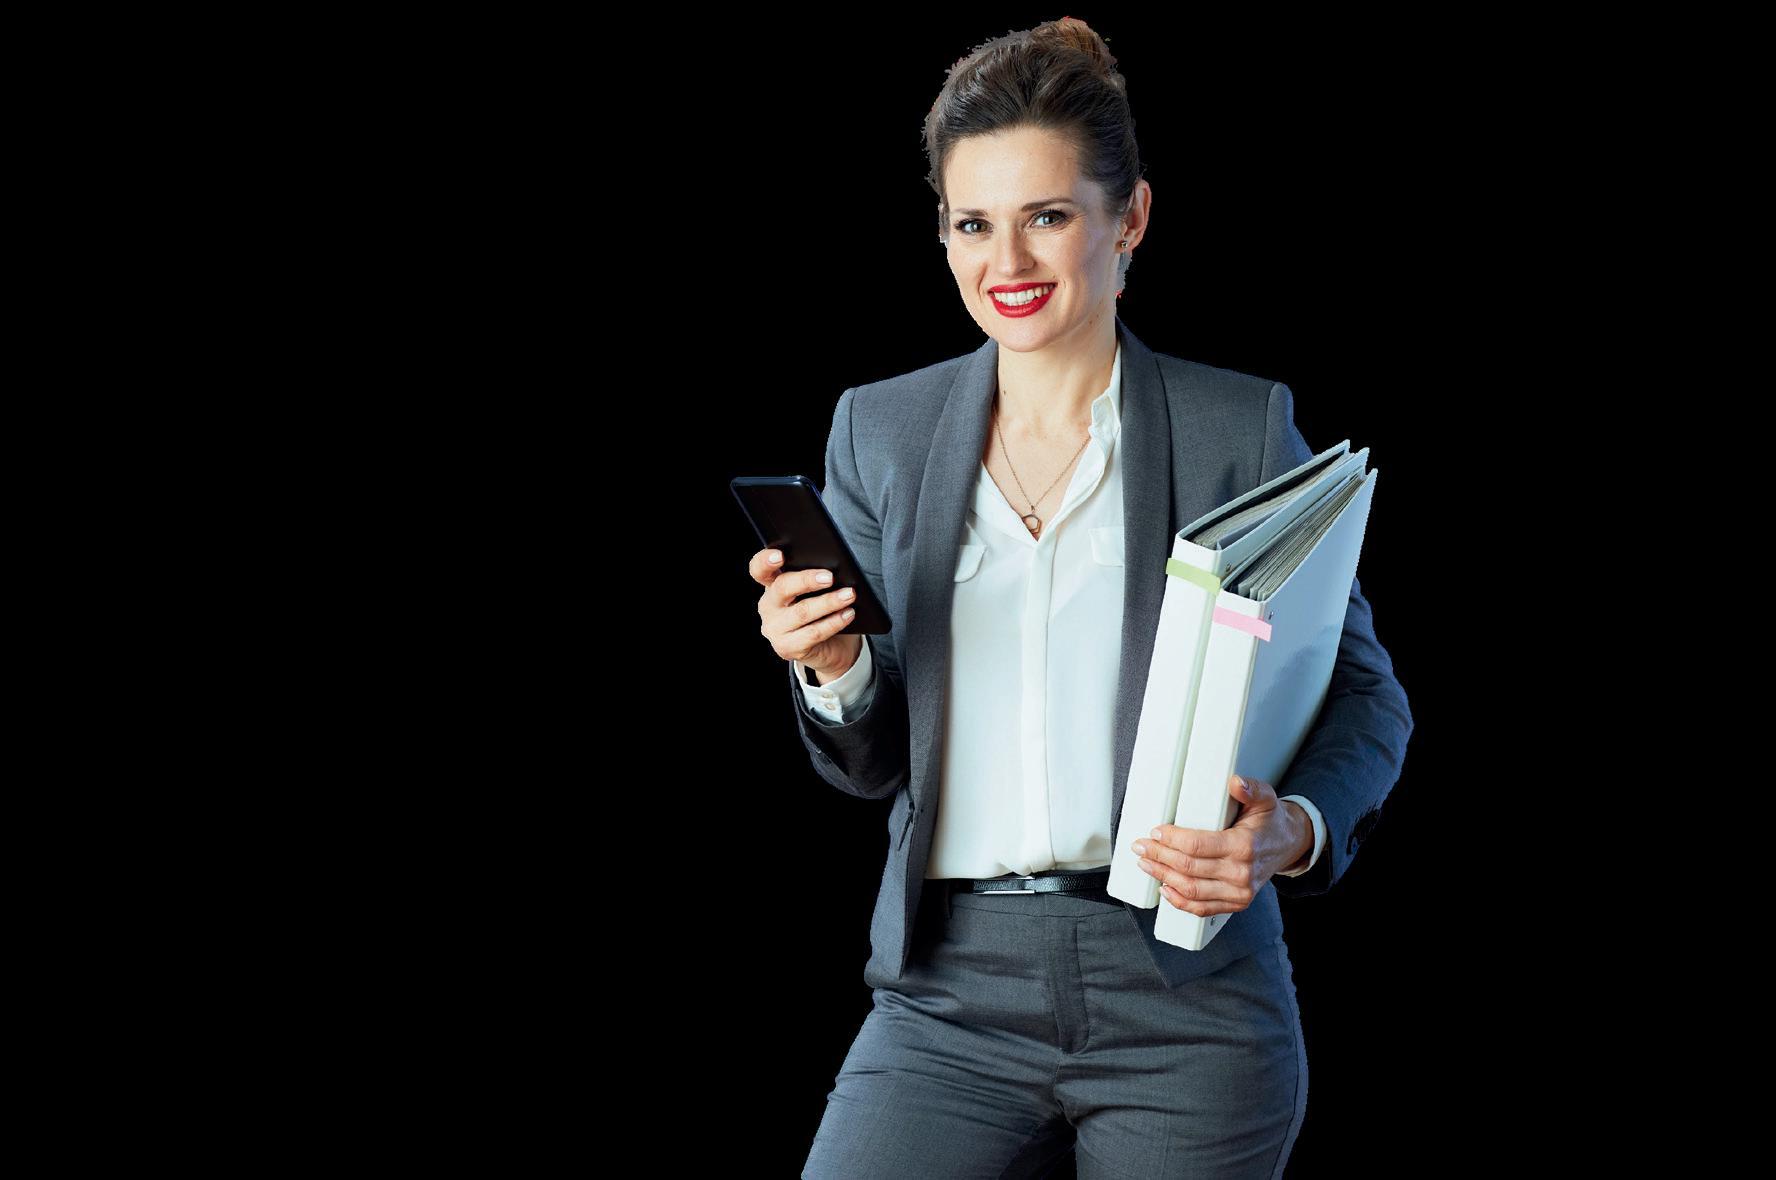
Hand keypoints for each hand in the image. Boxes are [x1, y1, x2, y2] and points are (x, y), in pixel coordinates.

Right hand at [749, 546, 862, 680]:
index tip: (780, 556)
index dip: (765, 561)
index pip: (759, 569)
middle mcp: (768, 606)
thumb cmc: (821, 613)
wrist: (830, 648)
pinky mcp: (787, 648)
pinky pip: (813, 633)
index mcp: (771, 586)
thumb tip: (837, 567)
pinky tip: (847, 614)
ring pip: (802, 612)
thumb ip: (815, 578)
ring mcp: (775, 629)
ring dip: (829, 602)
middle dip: (807, 580)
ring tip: (848, 595)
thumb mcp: (814, 592)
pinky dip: (833, 622)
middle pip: (782, 587)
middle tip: (830, 577)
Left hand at [1130, 774, 1311, 915]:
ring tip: (1146, 863)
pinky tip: (1165, 888)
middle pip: (1189, 868)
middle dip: (1159, 856)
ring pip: (1191, 889)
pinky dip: (1179, 901)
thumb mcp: (1264, 798)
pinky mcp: (1236, 903)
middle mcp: (1242, 873)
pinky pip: (1202, 908)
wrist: (1288, 845)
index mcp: (1244, 846)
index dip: (1172, 839)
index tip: (1156, 831)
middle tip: (1141, 846)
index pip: (1197, 845)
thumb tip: (1236, 782)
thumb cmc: (1270, 822)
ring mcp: (1239, 892)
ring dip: (1163, 877)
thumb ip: (1250, 788)